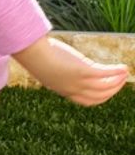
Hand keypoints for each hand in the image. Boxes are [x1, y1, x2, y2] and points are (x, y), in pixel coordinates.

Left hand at [13, 34, 129, 106]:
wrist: (30, 53)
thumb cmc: (36, 57)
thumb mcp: (49, 69)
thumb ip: (58, 71)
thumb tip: (61, 63)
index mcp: (64, 91)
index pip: (88, 101)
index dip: (101, 97)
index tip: (109, 90)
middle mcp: (73, 89)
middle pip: (99, 96)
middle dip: (113, 89)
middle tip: (121, 80)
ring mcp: (78, 81)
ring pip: (104, 86)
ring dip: (117, 81)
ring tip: (124, 73)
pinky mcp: (82, 70)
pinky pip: (104, 74)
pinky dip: (116, 72)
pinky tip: (123, 67)